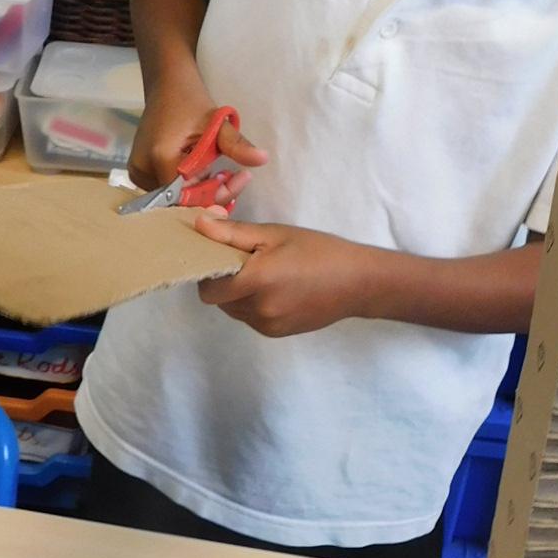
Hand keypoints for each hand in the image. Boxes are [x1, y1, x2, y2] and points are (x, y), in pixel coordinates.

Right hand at [127, 92, 266, 202]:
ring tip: (221, 173)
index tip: (238, 178)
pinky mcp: (139, 171)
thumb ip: (237, 145)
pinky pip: (166, 190)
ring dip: (201, 191)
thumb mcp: (218, 122)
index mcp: (161, 158)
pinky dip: (188, 186)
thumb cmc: (191, 102)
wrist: (167, 86)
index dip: (215, 194)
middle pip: (182, 200)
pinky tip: (204, 174)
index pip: (190, 196)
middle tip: (234, 177)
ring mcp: (137, 173)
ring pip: (174, 198)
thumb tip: (263, 158)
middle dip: (212, 194)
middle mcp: (143, 169)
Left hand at [191, 216, 372, 337]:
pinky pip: (251, 318)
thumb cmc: (319, 251)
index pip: (207, 289)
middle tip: (246, 262)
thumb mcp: (275, 234)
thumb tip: (199, 225)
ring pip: (234, 310)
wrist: (357, 282)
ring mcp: (267, 325)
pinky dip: (254, 305)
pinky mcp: (276, 333)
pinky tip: (277, 290)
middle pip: (219, 300)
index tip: (221, 256)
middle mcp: (258, 309)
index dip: (207, 272)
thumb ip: (233, 233)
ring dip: (238, 294)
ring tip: (265, 275)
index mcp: (256, 281)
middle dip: (224, 281)